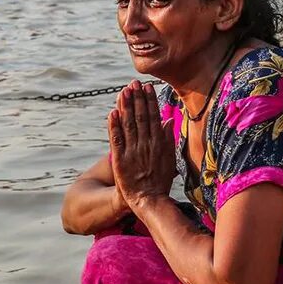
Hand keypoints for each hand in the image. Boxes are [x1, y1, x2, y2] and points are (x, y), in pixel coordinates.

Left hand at [108, 81, 175, 210]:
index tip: (147, 87)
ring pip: (128, 125)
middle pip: (140, 117)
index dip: (150, 101)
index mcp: (159, 143)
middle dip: (137, 98)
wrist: (149, 200)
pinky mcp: (120, 160)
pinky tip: (112, 113)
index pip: (154, 117)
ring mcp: (132, 151)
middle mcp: (146, 144)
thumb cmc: (160, 181)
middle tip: (133, 83)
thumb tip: (168, 120)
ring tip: (123, 92)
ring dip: (125, 107)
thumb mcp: (170, 159)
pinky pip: (116, 140)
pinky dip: (114, 126)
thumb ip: (169, 139)